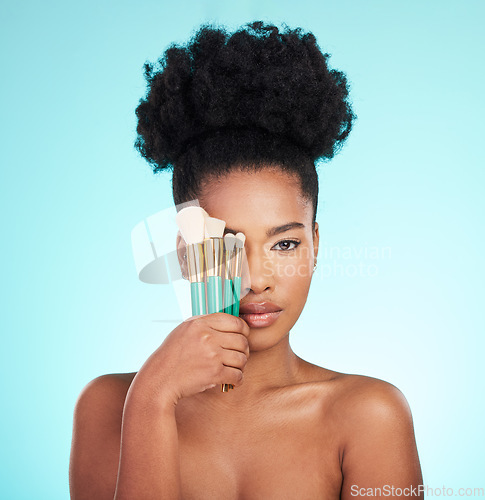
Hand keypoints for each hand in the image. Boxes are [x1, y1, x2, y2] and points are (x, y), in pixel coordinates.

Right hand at [130, 313, 249, 407]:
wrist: (159, 380)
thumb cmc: (171, 356)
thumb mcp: (184, 330)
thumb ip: (205, 324)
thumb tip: (228, 321)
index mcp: (200, 323)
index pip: (235, 321)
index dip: (243, 331)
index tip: (242, 337)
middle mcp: (207, 336)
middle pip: (242, 340)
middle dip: (243, 350)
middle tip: (238, 357)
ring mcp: (212, 354)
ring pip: (242, 358)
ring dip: (241, 366)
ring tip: (234, 369)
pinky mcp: (214, 373)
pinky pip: (238, 375)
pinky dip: (238, 380)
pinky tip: (232, 380)